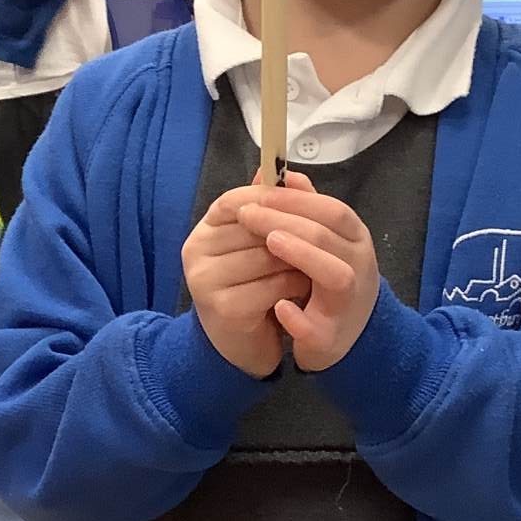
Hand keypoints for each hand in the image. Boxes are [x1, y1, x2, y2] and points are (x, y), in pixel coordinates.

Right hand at [184, 176, 309, 378]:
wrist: (242, 348)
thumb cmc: (253, 291)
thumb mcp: (260, 248)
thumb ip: (272, 211)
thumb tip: (284, 172)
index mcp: (203, 233)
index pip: (233, 201)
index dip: (268, 198)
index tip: (300, 203)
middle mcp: (196, 253)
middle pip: (254, 227)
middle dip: (291, 230)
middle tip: (325, 235)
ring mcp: (205, 281)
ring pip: (266, 255)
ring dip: (297, 260)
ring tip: (316, 265)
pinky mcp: (223, 308)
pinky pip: (271, 286)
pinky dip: (293, 287)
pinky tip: (304, 290)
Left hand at [237, 174, 380, 371]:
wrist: (350, 337)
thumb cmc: (331, 282)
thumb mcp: (325, 240)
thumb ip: (307, 209)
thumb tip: (286, 175)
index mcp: (355, 240)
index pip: (332, 210)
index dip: (296, 200)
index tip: (260, 193)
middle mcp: (359, 267)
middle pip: (328, 236)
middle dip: (287, 220)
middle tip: (248, 214)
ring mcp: (349, 302)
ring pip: (336, 275)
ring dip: (303, 256)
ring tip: (270, 243)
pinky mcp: (332, 337)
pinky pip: (320, 329)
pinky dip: (299, 319)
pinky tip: (279, 307)